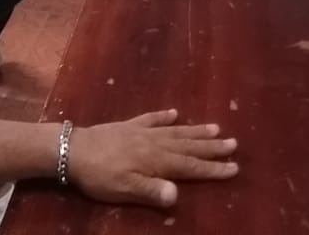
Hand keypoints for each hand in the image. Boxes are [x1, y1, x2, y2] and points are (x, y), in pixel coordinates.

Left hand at [67, 110, 237, 208]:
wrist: (74, 149)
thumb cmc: (100, 175)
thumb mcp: (125, 189)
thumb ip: (151, 191)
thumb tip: (178, 194)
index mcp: (156, 161)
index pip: (191, 166)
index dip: (213, 168)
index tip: (234, 167)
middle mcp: (154, 143)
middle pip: (188, 145)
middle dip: (212, 147)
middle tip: (234, 144)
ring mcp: (142, 131)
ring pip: (175, 131)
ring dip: (195, 131)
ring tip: (215, 128)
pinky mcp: (129, 125)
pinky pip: (152, 119)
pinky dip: (165, 116)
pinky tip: (175, 113)